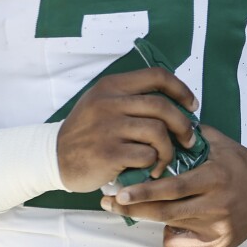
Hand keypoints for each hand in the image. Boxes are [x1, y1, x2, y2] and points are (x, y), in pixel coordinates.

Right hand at [56, 68, 199, 192]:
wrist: (54, 157)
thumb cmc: (86, 131)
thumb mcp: (101, 102)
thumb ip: (131, 98)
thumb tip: (174, 103)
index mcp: (112, 86)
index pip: (157, 75)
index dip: (181, 89)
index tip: (192, 105)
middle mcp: (110, 102)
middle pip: (162, 106)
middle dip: (183, 125)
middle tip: (189, 139)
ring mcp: (109, 127)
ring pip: (158, 132)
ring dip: (169, 149)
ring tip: (165, 160)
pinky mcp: (109, 153)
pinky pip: (147, 155)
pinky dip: (154, 164)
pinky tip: (150, 170)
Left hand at [101, 125, 246, 246]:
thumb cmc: (240, 164)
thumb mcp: (221, 144)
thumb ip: (193, 133)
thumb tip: (163, 119)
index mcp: (215, 177)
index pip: (175, 187)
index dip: (146, 191)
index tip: (120, 191)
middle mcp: (217, 203)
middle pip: (168, 211)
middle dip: (136, 208)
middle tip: (111, 202)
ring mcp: (219, 226)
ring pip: (174, 227)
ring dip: (149, 218)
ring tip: (129, 208)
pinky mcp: (222, 242)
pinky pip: (186, 244)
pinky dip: (171, 237)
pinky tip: (163, 227)